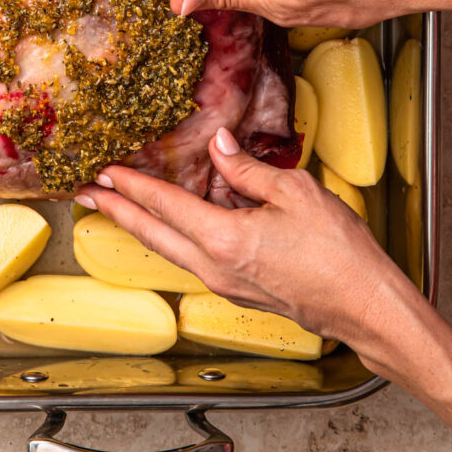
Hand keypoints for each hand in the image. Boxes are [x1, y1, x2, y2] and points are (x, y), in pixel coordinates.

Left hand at [78, 134, 451, 451]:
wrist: (365, 308)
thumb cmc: (339, 253)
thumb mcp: (295, 192)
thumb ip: (248, 168)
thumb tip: (218, 144)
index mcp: (223, 238)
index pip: (163, 205)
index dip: (131, 184)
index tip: (104, 170)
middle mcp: (213, 266)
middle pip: (150, 234)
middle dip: (115, 211)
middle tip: (85, 193)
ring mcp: (223, 283)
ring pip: (167, 249)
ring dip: (139, 225)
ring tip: (118, 205)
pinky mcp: (238, 290)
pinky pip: (191, 258)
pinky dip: (170, 237)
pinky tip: (173, 224)